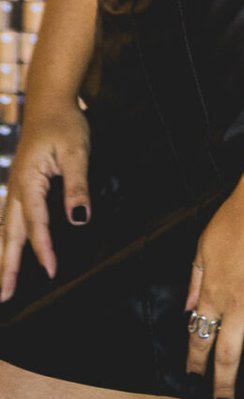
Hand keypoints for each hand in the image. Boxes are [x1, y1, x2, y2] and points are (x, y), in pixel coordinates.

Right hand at [0, 99, 90, 299]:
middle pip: (9, 234)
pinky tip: (9, 250)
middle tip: (4, 297)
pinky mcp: (20, 186)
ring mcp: (15, 188)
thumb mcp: (77, 152)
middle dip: (6, 267)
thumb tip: (80, 219)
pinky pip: (10, 219)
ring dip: (3, 256)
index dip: (44, 249)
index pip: (36, 224)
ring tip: (2, 284)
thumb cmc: (65, 123)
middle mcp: (16, 189)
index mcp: (28, 182)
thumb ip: (77, 186)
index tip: (51, 272)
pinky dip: (7, 239)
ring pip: (5, 229)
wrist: (50, 101)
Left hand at [184, 176, 243, 398]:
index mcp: (212, 295)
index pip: (198, 339)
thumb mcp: (203, 248)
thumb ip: (194, 281)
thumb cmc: (235, 217)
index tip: (193, 382)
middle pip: (227, 356)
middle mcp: (236, 307)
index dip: (196, 364)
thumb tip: (186, 309)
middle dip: (224, 385)